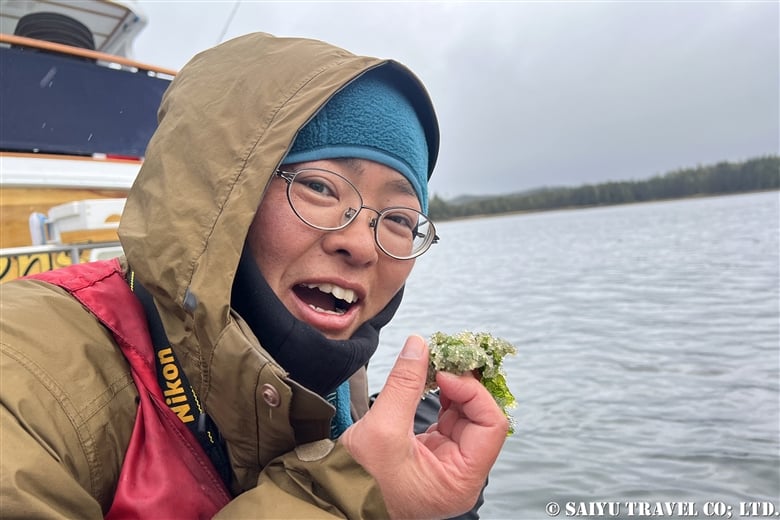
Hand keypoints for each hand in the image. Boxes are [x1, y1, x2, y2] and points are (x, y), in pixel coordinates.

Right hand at [339, 335, 508, 518]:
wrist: (338, 498)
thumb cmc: (361, 480)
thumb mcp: (382, 429)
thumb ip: (404, 385)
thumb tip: (418, 345)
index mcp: (461, 480)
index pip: (491, 426)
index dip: (473, 393)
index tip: (445, 373)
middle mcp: (462, 474)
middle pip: (481, 418)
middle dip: (463, 385)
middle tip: (442, 360)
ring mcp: (448, 463)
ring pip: (465, 415)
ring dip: (452, 387)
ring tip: (432, 367)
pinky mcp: (433, 453)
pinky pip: (448, 418)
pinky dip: (441, 396)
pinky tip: (428, 382)